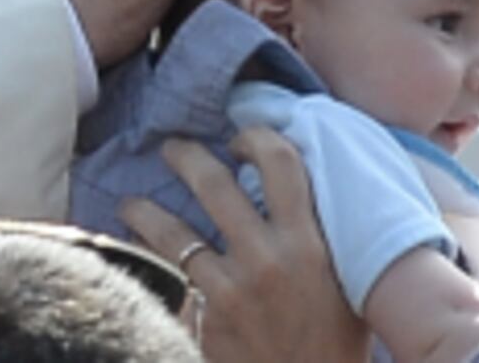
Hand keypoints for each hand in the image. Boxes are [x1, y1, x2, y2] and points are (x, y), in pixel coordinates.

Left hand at [119, 128, 369, 362]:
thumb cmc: (337, 342)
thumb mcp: (348, 281)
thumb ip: (321, 234)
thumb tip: (298, 190)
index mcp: (308, 244)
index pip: (279, 163)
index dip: (255, 138)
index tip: (240, 140)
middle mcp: (265, 261)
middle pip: (213, 185)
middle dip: (185, 157)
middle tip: (171, 148)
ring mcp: (228, 292)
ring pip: (171, 233)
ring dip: (144, 211)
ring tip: (130, 205)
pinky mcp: (204, 323)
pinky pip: (165, 281)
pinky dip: (146, 264)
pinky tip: (133, 255)